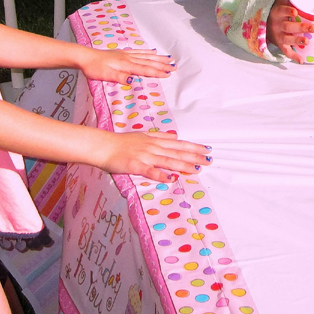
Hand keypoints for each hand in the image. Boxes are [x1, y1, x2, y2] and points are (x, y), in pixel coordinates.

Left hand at [78, 46, 175, 83]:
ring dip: (158, 58)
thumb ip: (119, 77)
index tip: (168, 74)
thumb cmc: (94, 68)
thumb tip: (132, 79)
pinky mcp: (123, 53)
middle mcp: (128, 58)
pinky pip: (139, 52)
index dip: (157, 72)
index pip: (144, 69)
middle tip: (175, 66)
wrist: (85, 57)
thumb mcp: (105, 75)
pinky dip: (147, 52)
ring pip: (146, 56)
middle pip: (148, 62)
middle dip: (162, 65)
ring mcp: (126, 54)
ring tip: (169, 59)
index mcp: (125, 65)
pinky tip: (152, 51)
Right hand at [94, 130, 211, 182]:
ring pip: (168, 161)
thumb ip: (160, 137)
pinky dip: (161, 174)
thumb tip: (175, 136)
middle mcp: (153, 147)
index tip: (207, 149)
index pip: (179, 144)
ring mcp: (145, 156)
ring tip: (197, 169)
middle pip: (177, 152)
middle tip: (209, 161)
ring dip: (183, 165)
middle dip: (194, 157)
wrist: (104, 146)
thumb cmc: (122, 142)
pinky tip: (171, 178)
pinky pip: (150, 171)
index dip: (194, 147)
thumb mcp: (143, 135)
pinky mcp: (136, 166)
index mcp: (155, 141)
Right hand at [267, 0, 313, 60]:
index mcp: (277, 11)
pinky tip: (302, 60)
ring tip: (307, 42)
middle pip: (288, 27)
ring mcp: (278, 35)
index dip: (287, 11)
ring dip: (297, 41)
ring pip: (288, 39)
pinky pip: (286, 51)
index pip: (282, 11)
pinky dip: (293, 56)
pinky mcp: (280, 44)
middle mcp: (277, 24)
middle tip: (313, 28)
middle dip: (300, 28)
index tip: (295, 11)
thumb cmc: (279, 7)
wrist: (265, 22)